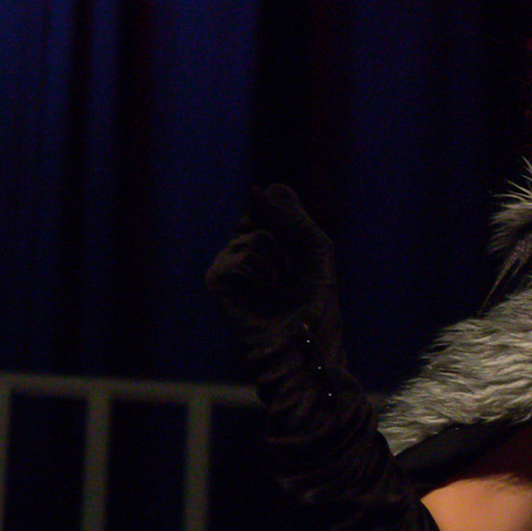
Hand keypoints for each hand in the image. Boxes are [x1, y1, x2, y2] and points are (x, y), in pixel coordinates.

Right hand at [206, 184, 336, 336]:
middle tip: (291, 274)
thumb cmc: (315, 298)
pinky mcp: (216, 283)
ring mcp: (227, 266)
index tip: (297, 244)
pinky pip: (239, 258)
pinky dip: (260, 275)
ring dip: (277, 263)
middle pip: (258, 215)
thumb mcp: (313, 245)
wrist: (306, 341)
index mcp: (266, 241)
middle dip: (286, 241)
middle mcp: (242, 250)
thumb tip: (255, 189)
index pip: (263, 205)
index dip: (282, 215)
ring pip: (253, 237)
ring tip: (277, 289)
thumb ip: (289, 214)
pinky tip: (262, 294)